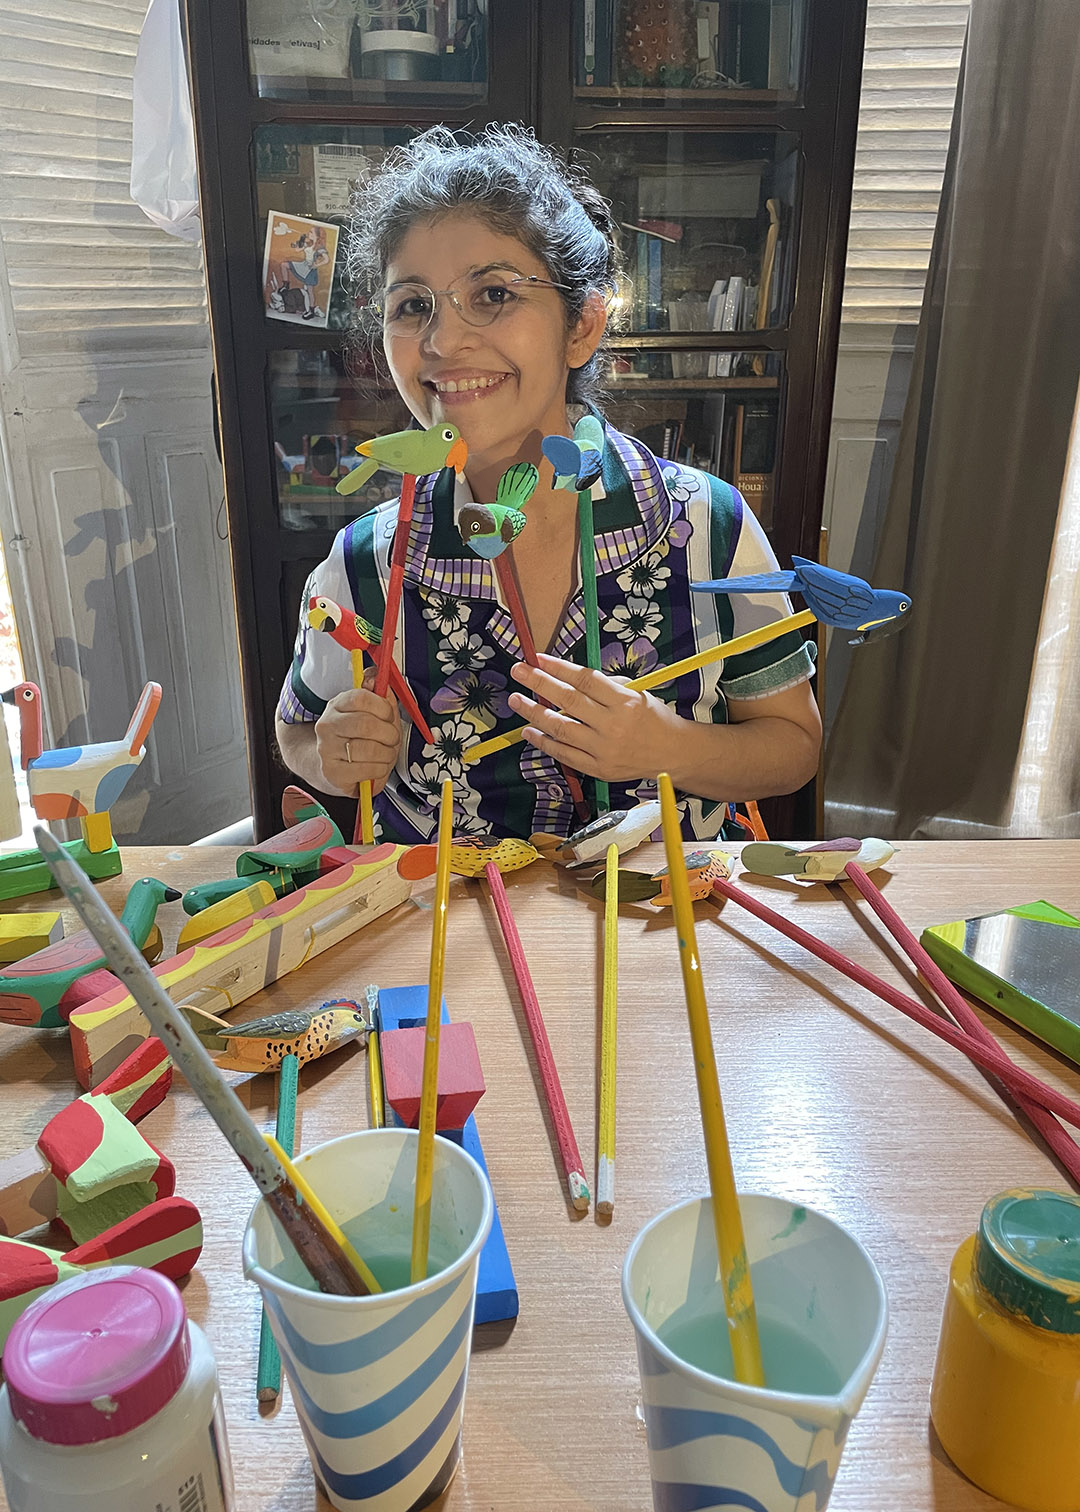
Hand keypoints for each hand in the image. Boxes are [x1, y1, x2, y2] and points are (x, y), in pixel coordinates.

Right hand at [314, 668, 400, 796]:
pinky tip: (377, 767)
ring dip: (388, 753)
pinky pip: (367, 770)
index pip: (360, 698)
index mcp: (337, 705)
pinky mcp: (332, 772)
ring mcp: (327, 750)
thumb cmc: (359, 737)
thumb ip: (378, 694)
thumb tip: (376, 675)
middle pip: (365, 725)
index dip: (383, 707)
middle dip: (389, 734)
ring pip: (369, 749)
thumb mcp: (371, 712)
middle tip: (393, 738)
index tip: (389, 715)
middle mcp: (327, 725)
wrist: (335, 766)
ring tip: (387, 753)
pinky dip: (380, 769)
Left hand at [508, 653, 681, 782]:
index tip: (538, 658)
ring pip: (561, 729)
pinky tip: (529, 731)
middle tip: (518, 671)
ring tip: (516, 700)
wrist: (674, 755)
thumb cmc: (655, 719)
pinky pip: (565, 755)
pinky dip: (544, 743)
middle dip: (539, 684)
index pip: (585, 681)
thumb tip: (571, 677)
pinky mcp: (598, 769)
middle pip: (569, 701)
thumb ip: (607, 686)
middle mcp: (613, 726)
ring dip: (534, 713)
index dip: (559, 668)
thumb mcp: (638, 693)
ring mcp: (604, 750)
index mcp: (625, 702)